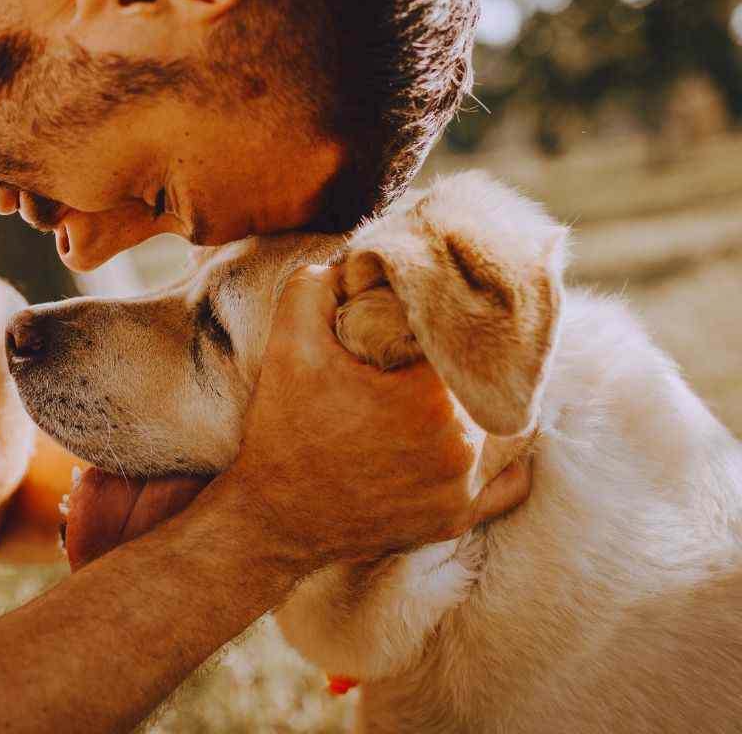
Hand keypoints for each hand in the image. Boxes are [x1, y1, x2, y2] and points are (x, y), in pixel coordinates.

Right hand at [225, 265, 532, 571]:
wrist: (271, 518)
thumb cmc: (283, 431)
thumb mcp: (289, 343)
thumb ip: (318, 284)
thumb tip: (356, 261)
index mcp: (430, 398)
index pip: (468, 338)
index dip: (450, 321)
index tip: (429, 317)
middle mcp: (461, 447)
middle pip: (492, 381)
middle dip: (470, 361)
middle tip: (443, 349)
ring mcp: (463, 490)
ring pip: (510, 428)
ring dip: (489, 403)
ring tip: (462, 385)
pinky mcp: (457, 519)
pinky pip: (510, 482)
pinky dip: (502, 457)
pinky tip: (477, 434)